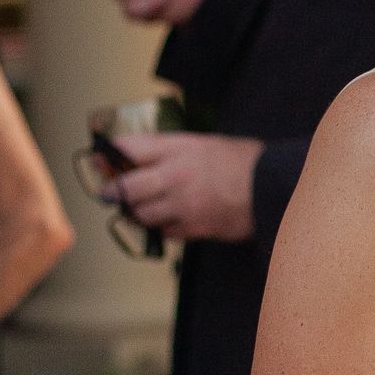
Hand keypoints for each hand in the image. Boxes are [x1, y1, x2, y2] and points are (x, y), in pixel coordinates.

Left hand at [113, 131, 262, 242]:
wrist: (274, 187)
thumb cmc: (246, 162)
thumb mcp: (207, 143)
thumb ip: (174, 150)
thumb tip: (144, 158)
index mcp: (179, 148)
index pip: (129, 148)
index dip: (109, 154)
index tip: (100, 160)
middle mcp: (175, 175)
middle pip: (126, 186)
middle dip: (112, 190)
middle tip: (108, 193)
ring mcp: (182, 204)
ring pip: (141, 213)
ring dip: (136, 212)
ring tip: (138, 208)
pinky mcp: (193, 227)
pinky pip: (165, 231)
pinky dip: (161, 227)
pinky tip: (168, 220)